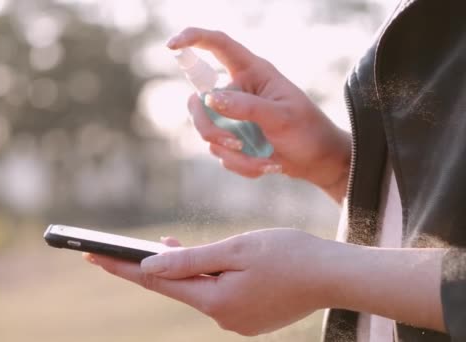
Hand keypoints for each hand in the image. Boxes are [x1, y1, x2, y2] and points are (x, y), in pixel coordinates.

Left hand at [85, 229, 333, 335]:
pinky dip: (203, 277)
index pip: (156, 283)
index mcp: (215, 301)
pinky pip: (215, 295)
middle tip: (115, 251)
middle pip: (174, 288)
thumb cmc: (289, 254)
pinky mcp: (250, 317)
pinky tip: (203, 263)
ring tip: (166, 246)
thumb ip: (189, 260)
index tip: (93, 256)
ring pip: (196, 290)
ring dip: (180, 270)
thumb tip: (148, 267)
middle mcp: (222, 318)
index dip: (123, 268)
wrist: (335, 275)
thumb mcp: (235, 250)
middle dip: (148, 268)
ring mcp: (237, 321)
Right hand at [168, 28, 350, 201]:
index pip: (218, 45)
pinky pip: (219, 153)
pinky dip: (240, 165)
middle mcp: (237, 91)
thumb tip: (210, 98)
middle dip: (210, 128)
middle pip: (199, 101)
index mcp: (252, 72)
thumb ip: (247, 107)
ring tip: (265, 160)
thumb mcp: (281, 117)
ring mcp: (232, 116)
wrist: (317, 161)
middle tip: (234, 143)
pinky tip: (265, 165)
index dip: (193, 39)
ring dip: (233, 153)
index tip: (171, 45)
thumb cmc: (307, 131)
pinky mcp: (232, 138)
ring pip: (206, 132)